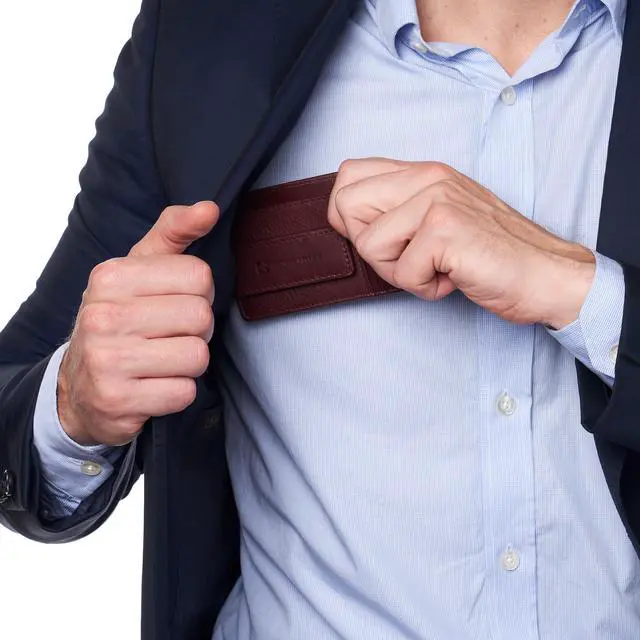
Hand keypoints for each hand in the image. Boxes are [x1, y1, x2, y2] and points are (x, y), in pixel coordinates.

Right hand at [58, 202, 218, 445]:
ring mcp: (106, 361)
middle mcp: (103, 316)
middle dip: (197, 330)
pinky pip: (184, 394)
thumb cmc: (119, 321)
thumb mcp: (139, 270)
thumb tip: (209, 208)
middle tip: (172, 335)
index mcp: (111, 277)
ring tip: (163, 361)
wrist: (78, 386)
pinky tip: (154, 386)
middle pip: (201, 317)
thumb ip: (174, 234)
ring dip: (189, 364)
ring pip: (197, 357)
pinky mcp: (117, 401)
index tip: (177, 303)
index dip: (199, 294)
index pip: (199, 276)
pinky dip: (178, 393)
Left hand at [328, 158, 594, 327]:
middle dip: (367, 246)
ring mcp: (437, 200)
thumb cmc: (489, 254)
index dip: (348, 215)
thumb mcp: (439, 218)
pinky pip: (401, 271)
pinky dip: (423, 287)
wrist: (545, 274)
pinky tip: (451, 278)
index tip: (380, 239)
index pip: (349, 174)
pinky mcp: (446, 230)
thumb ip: (398, 209)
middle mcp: (427, 177)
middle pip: (345, 204)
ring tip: (435, 268)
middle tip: (408, 257)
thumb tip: (347, 219)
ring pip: (368, 243)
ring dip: (398, 271)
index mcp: (422, 172)